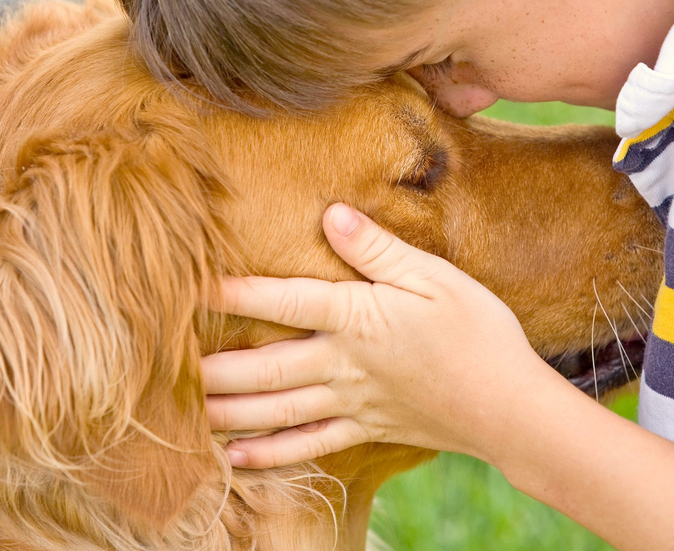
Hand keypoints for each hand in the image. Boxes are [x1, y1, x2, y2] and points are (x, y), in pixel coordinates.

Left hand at [200, 203, 557, 468]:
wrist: (510, 406)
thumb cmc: (479, 332)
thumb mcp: (434, 277)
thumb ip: (378, 249)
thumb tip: (330, 214)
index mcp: (357, 317)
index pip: (283, 298)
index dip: (234, 289)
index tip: (188, 283)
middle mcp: (344, 363)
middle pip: (264, 366)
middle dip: (212, 366)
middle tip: (163, 364)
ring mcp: (352, 402)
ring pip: (276, 409)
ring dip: (227, 411)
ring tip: (184, 412)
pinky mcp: (366, 429)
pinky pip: (308, 446)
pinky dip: (269, 454)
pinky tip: (235, 458)